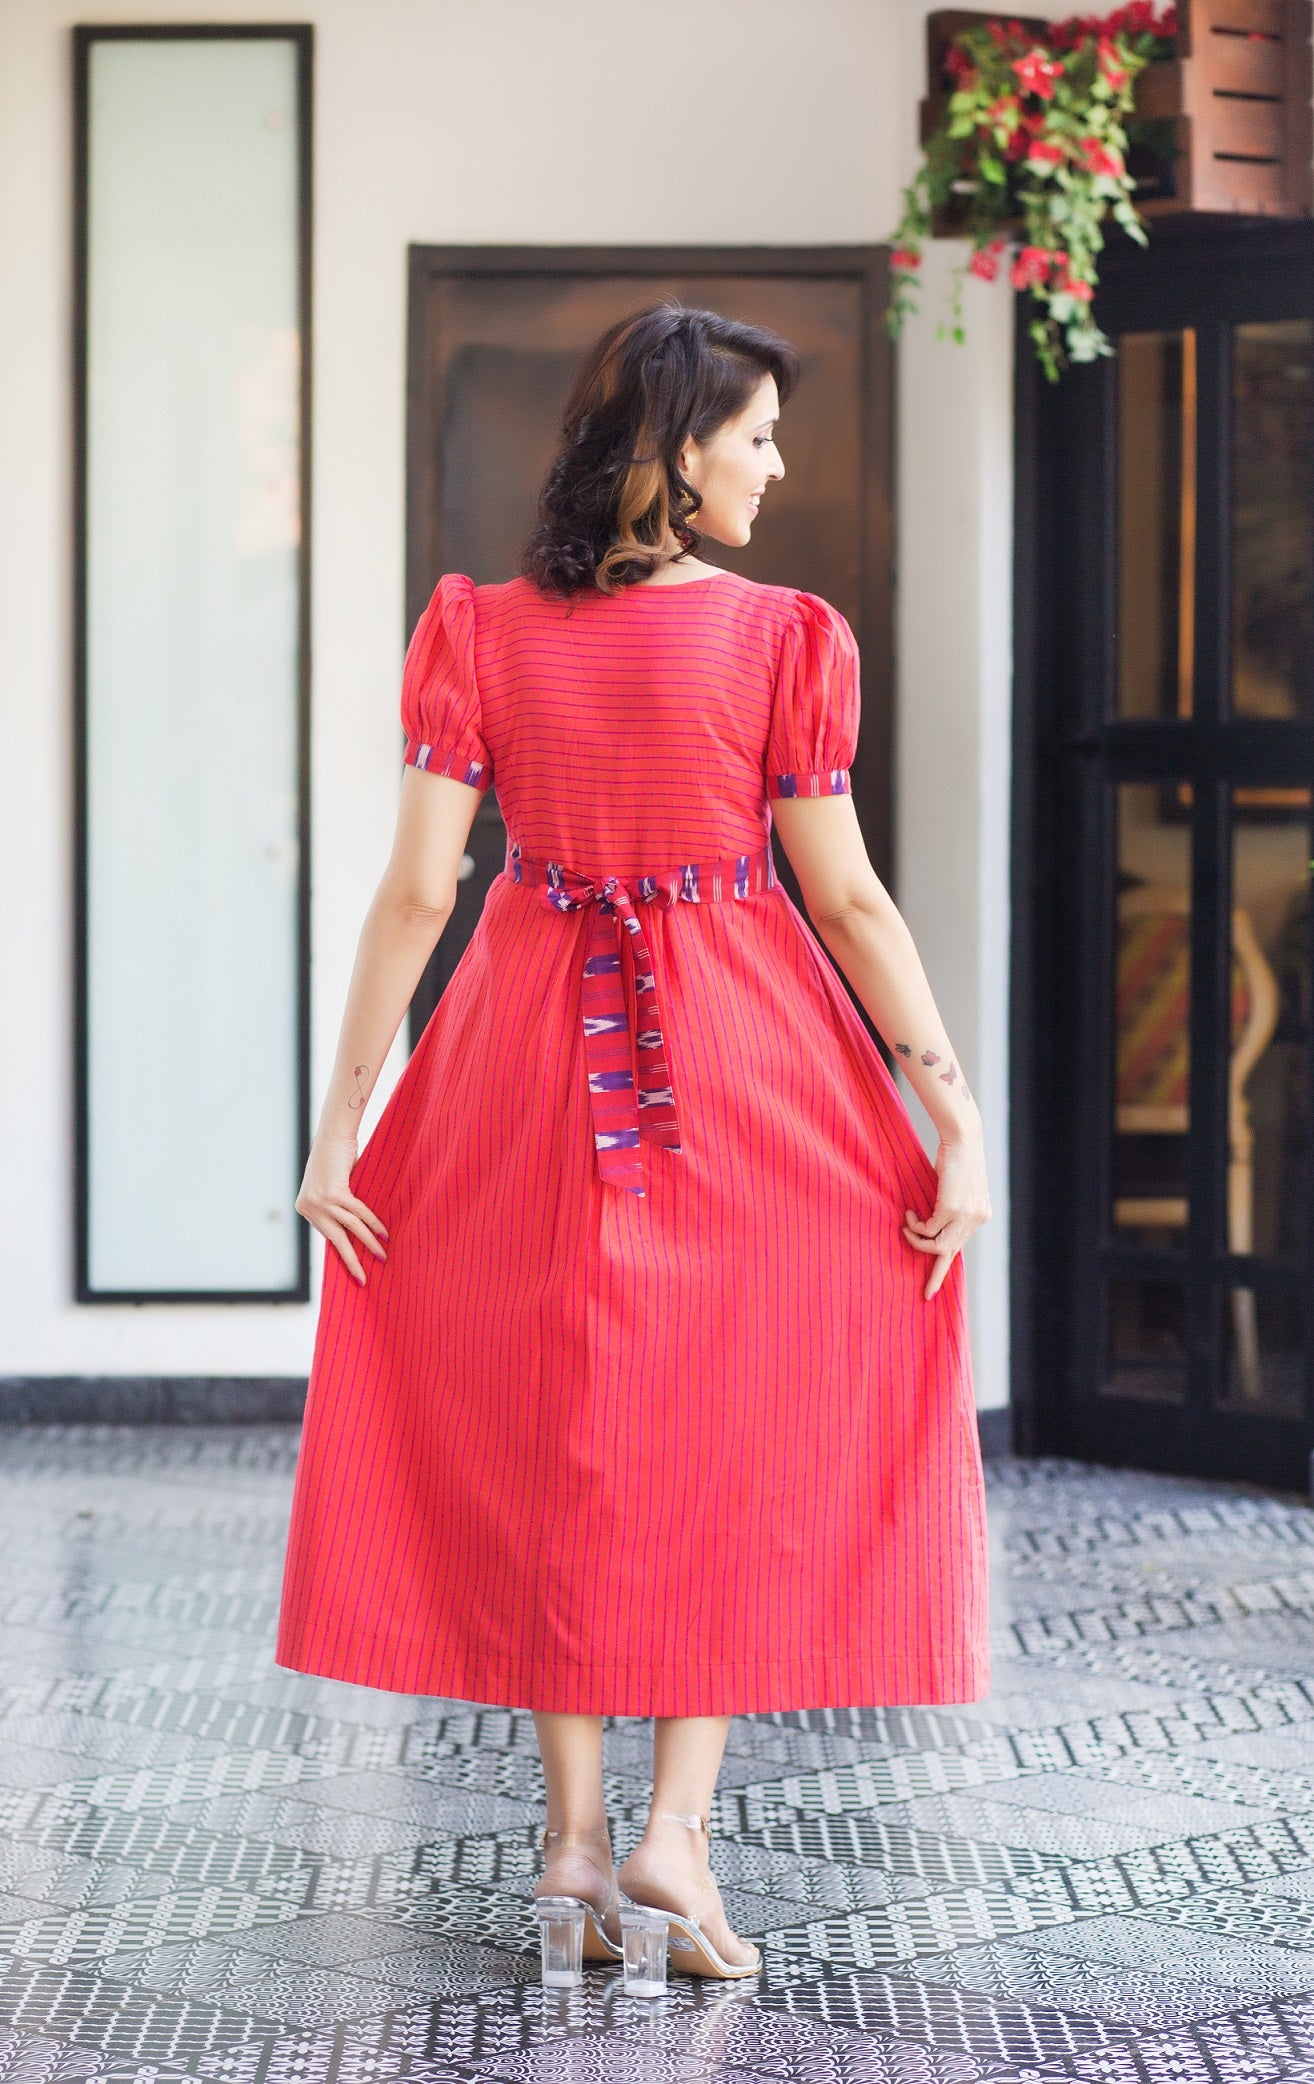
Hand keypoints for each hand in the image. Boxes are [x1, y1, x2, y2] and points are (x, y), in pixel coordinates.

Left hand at [295, 1134, 387, 1285]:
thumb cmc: (335, 1157)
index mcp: (305, 1207)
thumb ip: (337, 1204)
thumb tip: (353, 1226)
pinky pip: (359, 1214)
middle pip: (335, 1240)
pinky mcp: (335, 1194)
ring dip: (368, 1245)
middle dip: (351, 1261)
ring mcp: (321, 1201)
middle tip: (362, 1279)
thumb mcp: (332, 1184)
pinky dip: (373, 1226)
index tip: (354, 1266)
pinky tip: (384, 1236)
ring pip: (350, 1229)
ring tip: (382, 1257)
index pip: (327, 1235)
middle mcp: (310, 1207)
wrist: (333, 1133)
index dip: (343, 1250)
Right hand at [902, 1134, 990, 1299]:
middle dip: (934, 1274)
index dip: (945, 1270)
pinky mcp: (951, 1209)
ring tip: (906, 1226)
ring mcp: (965, 1216)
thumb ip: (947, 1206)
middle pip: (950, 1254)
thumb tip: (929, 1222)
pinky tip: (909, 1214)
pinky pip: (928, 1230)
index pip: (961, 1247)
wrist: (963, 1138)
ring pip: (938, 1246)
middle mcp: (976, 1219)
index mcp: (980, 1215)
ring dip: (917, 1241)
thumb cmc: (955, 1157)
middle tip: (925, 1292)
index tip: (931, 1291)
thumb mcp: (954, 1187)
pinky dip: (915, 1226)